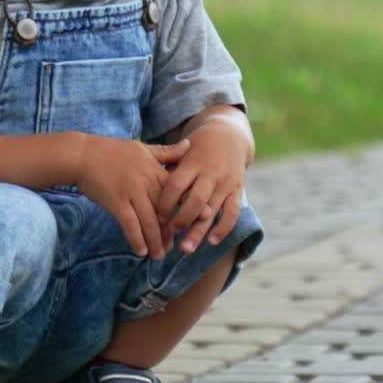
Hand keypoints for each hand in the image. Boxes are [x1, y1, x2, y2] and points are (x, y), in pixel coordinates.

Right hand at [75, 135, 189, 258]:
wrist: (82, 154)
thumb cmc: (112, 151)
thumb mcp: (143, 148)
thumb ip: (167, 152)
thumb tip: (190, 145)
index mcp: (155, 170)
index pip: (177, 192)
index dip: (189, 207)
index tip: (201, 221)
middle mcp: (146, 182)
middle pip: (165, 210)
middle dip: (171, 231)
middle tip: (175, 246)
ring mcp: (131, 192)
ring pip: (149, 221)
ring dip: (155, 240)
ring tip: (158, 255)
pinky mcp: (116, 202)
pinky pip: (130, 224)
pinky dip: (136, 239)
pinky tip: (140, 251)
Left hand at [157, 117, 250, 254]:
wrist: (230, 134)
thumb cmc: (198, 145)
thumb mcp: (182, 150)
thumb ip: (168, 168)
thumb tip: (145, 187)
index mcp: (193, 162)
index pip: (177, 185)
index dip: (166, 202)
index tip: (156, 217)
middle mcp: (210, 173)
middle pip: (195, 200)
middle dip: (181, 219)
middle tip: (169, 234)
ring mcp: (225, 183)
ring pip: (213, 210)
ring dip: (199, 231)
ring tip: (186, 249)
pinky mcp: (237, 190)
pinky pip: (232, 212)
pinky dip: (224, 228)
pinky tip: (212, 242)